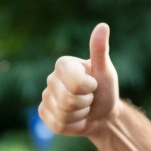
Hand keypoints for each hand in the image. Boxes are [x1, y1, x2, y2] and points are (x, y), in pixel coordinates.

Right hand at [39, 23, 119, 138]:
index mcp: (63, 64)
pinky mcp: (44, 114)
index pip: (75, 81)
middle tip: (90, 99)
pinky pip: (57, 124)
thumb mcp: (106, 71)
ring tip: (83, 108)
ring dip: (80, 115)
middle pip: (68, 99)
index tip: (94, 85)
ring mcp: (46, 97)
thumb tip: (103, 25)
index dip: (89, 88)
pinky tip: (75, 118)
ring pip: (63, 113)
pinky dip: (72, 125)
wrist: (102, 114)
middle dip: (86, 103)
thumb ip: (100, 50)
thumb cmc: (105, 90)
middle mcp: (51, 78)